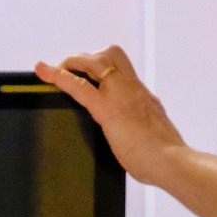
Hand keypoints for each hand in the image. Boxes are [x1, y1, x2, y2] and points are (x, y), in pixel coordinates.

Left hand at [35, 46, 187, 186]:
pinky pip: (77, 85)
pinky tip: (42, 71)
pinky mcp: (107, 109)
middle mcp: (133, 90)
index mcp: (144, 98)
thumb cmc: (166, 159)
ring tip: (55, 70)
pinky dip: (57, 76)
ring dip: (72, 62)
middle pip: (110, 54)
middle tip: (71, 69)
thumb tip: (137, 142)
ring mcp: (121, 96)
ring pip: (94, 60)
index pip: (122, 72)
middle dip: (86, 58)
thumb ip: (142, 132)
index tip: (92, 74)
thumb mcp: (153, 137)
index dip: (104, 68)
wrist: (173, 162)